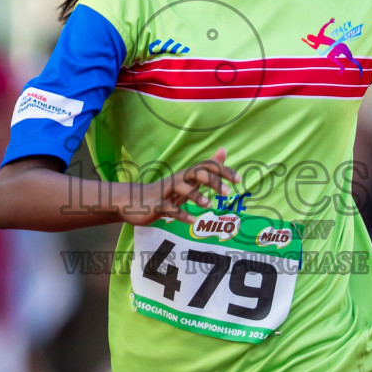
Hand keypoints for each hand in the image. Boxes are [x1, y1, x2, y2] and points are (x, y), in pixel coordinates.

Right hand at [122, 148, 239, 224]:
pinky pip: (169, 208)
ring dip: (196, 196)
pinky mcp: (156, 205)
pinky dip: (181, 214)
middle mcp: (177, 180)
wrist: (132, 201)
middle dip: (213, 181)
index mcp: (186, 175)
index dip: (223, 171)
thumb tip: (224, 150)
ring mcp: (165, 192)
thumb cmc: (165, 191)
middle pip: (196, 173)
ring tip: (209, 205)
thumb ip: (206, 167)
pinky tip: (192, 221)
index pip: (207, 167)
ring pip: (182, 188)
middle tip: (228, 193)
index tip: (239, 180)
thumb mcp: (187, 180)